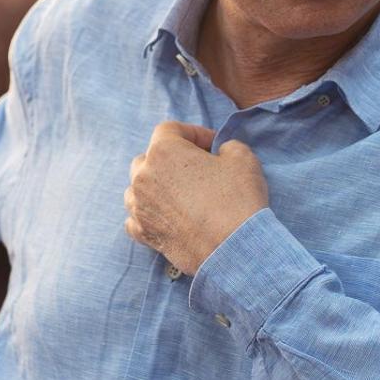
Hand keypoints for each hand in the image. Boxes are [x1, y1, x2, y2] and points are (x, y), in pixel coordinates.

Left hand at [123, 122, 268, 275]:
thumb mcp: (243, 158)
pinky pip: (136, 217)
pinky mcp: (144, 233)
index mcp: (163, 151)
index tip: (212, 146)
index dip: (193, 133)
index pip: (170, 129)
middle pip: (149, 157)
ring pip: (138, 187)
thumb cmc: (237, 200)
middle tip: (198, 169)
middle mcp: (143, 176)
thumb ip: (228, 146)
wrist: (234, 250)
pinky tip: (167, 216)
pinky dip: (149, 213)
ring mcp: (140, 207)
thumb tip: (221, 152)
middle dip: (172, 159)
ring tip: (181, 193)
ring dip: (156, 185)